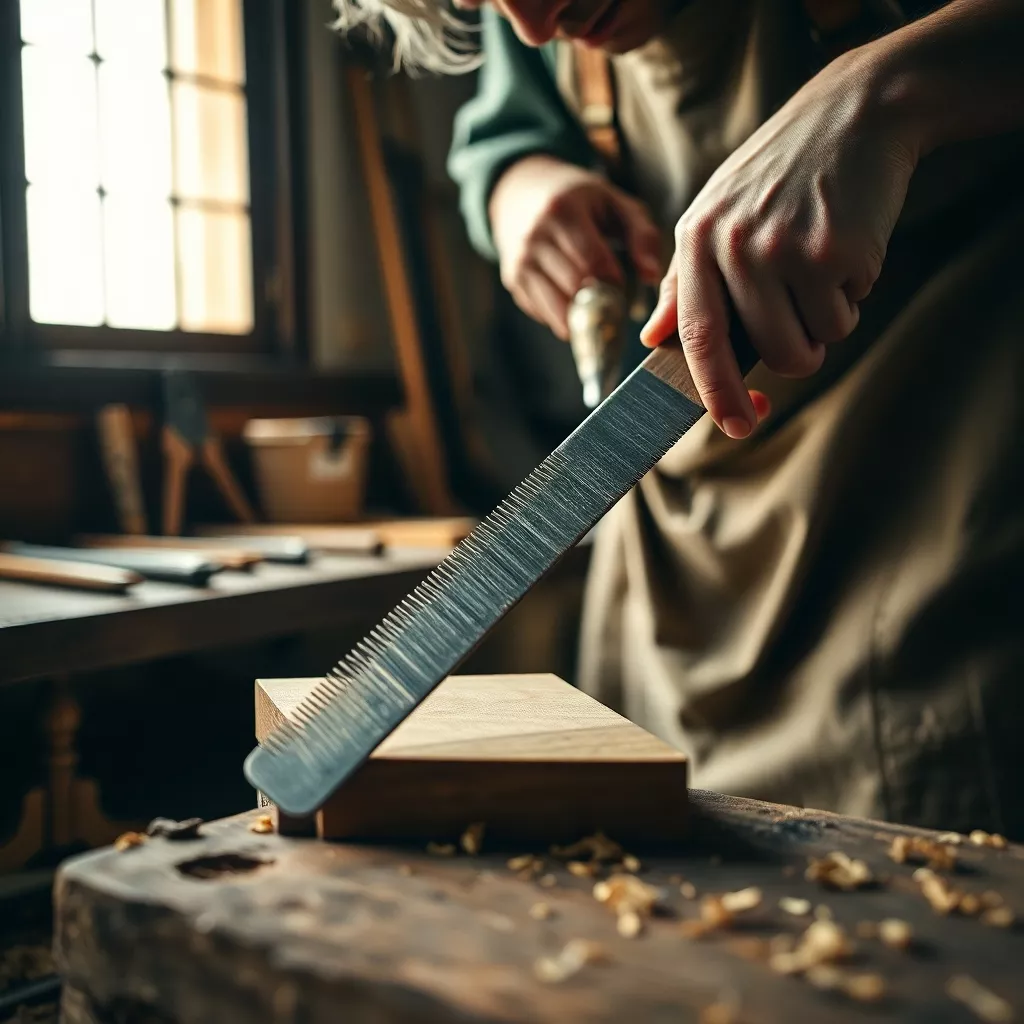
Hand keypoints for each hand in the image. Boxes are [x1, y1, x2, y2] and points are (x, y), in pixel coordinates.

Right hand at [490, 155, 662, 338]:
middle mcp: (534, 238)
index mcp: (562, 211)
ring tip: (598, 306)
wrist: (521, 193)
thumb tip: (652, 276)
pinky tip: (573, 299)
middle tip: (616, 303)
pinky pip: (545, 315)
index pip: (594, 263)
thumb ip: (643, 234)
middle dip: (602, 303)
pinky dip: (565, 316)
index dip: (615, 283)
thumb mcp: (615, 203)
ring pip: (558, 310)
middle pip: (576, 290)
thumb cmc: (580, 200)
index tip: (624, 286)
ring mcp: (519, 262)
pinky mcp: (513, 282)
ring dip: (584, 317)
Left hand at [641, 49, 918, 437]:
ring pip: (812, 342)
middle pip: (770, 353)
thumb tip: (651, 339)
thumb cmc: (778, 173)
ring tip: (823, 266)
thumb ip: (684, 282)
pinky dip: (854, 294)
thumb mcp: (715, 214)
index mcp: (697, 240)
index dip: (715, 392)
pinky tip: (847, 244)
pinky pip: (848, 312)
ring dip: (826, 323)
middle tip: (806, 313)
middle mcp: (734, 246)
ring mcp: (786, 247)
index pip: (698, 337)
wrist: (856, 112)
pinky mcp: (837, 248)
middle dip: (797, 355)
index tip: (734, 426)